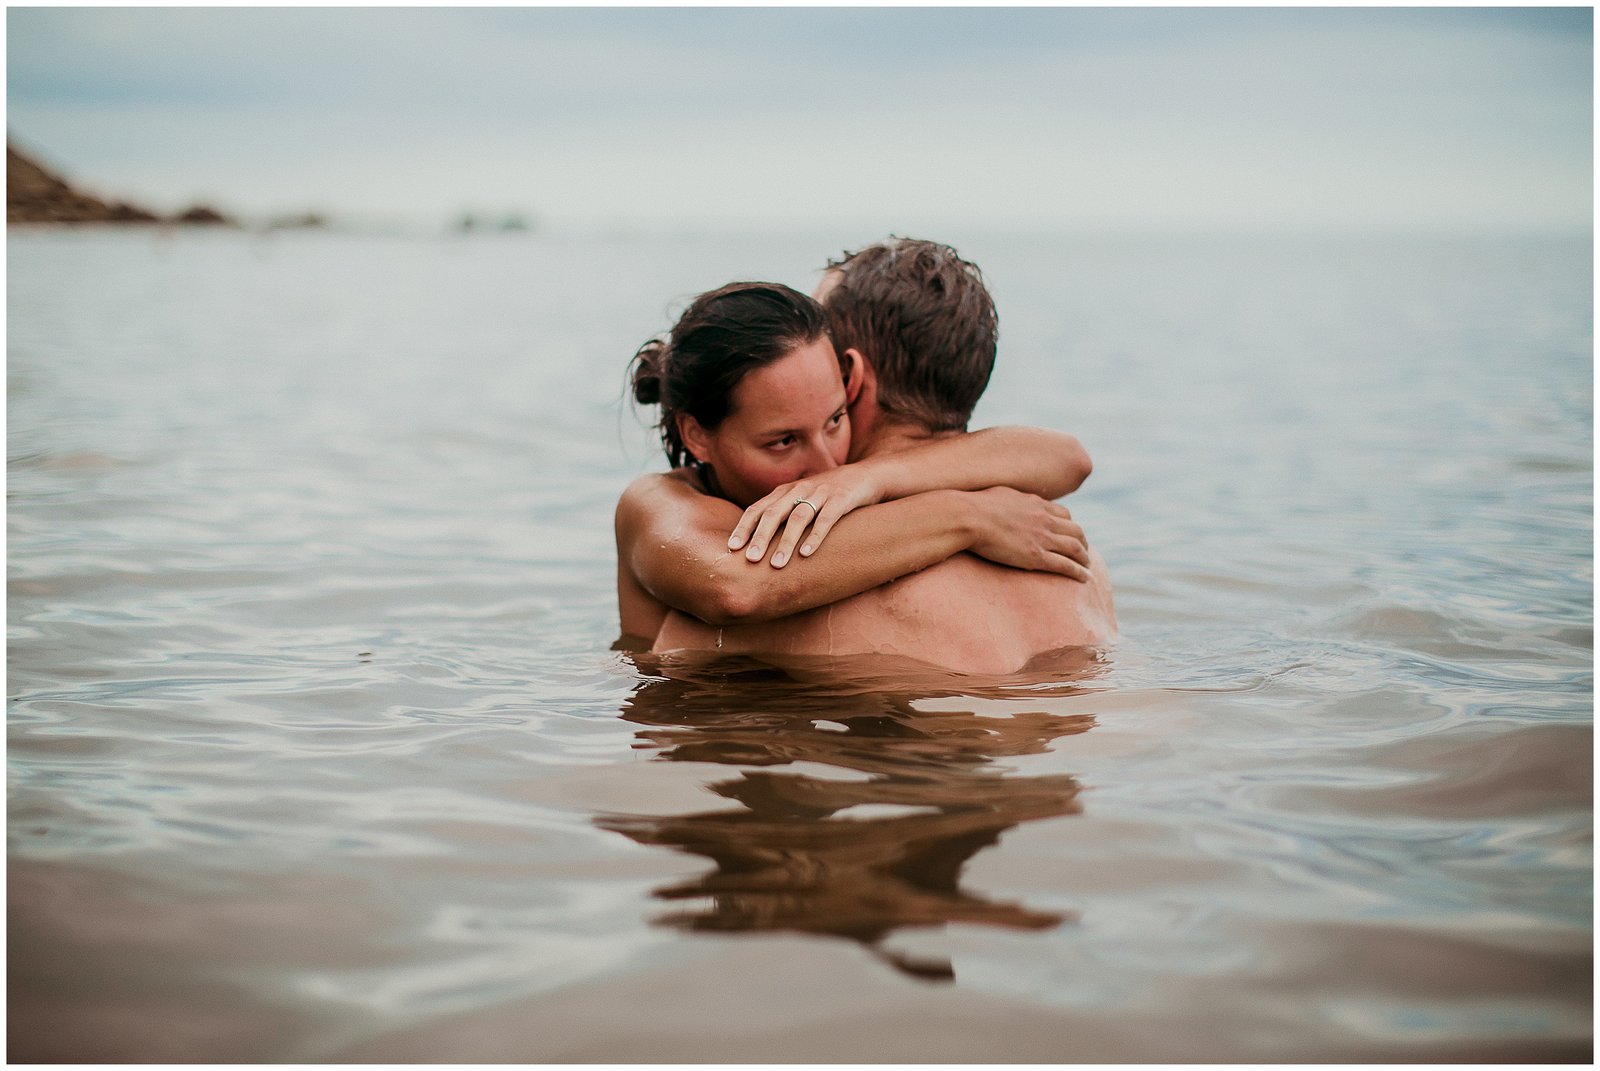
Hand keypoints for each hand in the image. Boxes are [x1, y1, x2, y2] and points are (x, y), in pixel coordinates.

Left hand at [727, 468, 884, 567]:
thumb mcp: (799, 500)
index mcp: (784, 492)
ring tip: (776, 565)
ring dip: (785, 542)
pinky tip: (806, 554)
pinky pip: (826, 519)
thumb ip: (780, 516)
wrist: (864, 477)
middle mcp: (798, 490)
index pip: (757, 509)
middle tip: (749, 560)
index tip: (731, 548)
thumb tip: (755, 544)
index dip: (743, 528)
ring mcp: (820, 493)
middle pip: (773, 514)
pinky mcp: (841, 499)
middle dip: (760, 537)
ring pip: (798, 518)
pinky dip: (815, 536)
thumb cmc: (826, 495)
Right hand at [967, 487, 1091, 580]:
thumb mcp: (999, 494)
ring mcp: (1042, 538)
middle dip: (1083, 542)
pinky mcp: (1036, 556)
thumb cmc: (974, 505)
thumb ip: (1010, 499)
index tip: (1070, 534)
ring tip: (1087, 567)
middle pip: (1075, 530)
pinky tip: (1084, 578)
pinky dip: (1078, 572)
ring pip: (1075, 548)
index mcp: (1035, 504)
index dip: (1070, 525)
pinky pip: (1065, 565)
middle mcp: (1044, 519)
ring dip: (1084, 558)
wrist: (968, 517)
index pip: (1063, 514)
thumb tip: (1006, 499)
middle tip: (1083, 553)